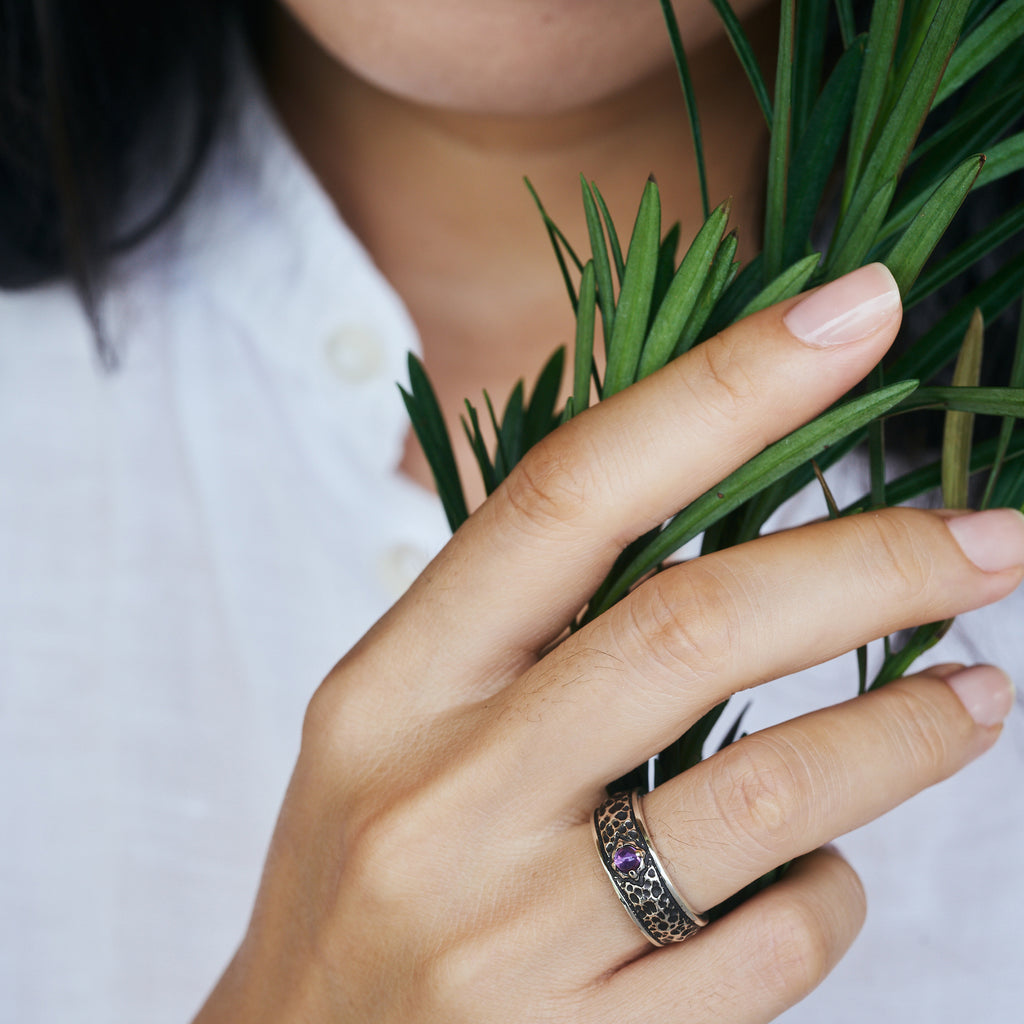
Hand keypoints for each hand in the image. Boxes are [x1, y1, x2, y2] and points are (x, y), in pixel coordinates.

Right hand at [195, 264, 1021, 1022]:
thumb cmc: (366, 868)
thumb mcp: (399, 727)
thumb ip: (522, 628)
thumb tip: (702, 506)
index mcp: (391, 685)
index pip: (568, 493)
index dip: (720, 390)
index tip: (855, 316)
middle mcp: (441, 795)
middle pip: (689, 626)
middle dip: (869, 562)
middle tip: (990, 535)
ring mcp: (508, 934)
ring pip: (763, 796)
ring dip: (903, 727)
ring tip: (978, 695)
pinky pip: (766, 948)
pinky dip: (829, 890)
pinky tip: (820, 871)